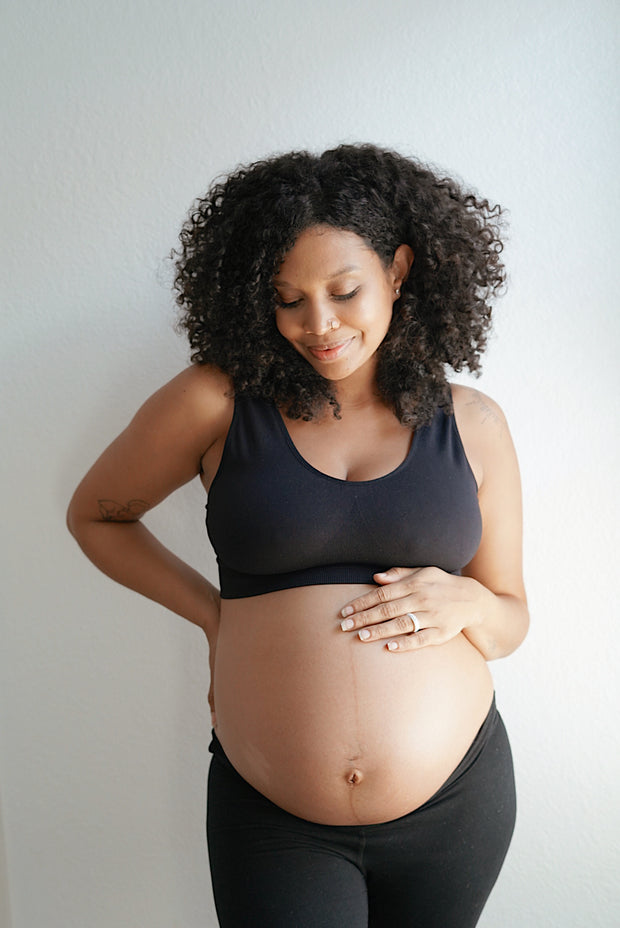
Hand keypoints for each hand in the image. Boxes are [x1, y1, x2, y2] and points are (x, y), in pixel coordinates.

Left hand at [339, 566, 485, 650]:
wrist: (472, 599)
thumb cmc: (440, 584)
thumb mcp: (422, 572)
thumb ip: (399, 575)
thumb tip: (376, 578)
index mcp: (414, 584)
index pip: (383, 593)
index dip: (362, 602)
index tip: (345, 612)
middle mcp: (421, 599)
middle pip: (388, 609)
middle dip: (364, 618)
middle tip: (345, 627)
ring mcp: (432, 617)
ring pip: (401, 625)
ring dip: (380, 631)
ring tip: (361, 637)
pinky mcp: (442, 633)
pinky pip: (421, 639)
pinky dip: (406, 644)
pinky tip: (390, 648)